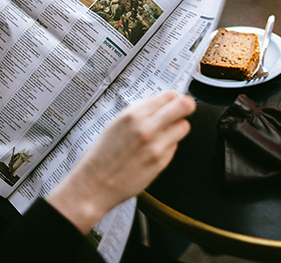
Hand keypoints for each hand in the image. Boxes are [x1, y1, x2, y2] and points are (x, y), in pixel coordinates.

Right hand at [47, 91, 195, 232]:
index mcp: (133, 115)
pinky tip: (153, 150)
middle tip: (183, 109)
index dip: (174, 98)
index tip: (174, 100)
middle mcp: (147, 129)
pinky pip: (174, 146)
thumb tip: (165, 103)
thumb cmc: (102, 155)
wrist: (94, 185)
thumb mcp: (117, 123)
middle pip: (184, 107)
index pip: (169, 96)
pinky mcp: (161, 163)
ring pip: (184, 127)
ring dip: (177, 128)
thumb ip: (142, 112)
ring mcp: (156, 147)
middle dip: (186, 106)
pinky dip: (168, 146)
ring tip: (164, 133)